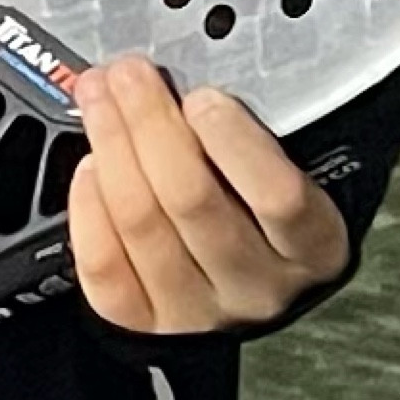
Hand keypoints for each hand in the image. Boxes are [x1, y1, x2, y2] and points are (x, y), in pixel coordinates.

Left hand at [68, 56, 348, 334]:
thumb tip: (185, 77)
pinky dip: (89, 210)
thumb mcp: (290, 166)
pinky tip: (89, 166)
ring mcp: (201, 312)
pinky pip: (105, 266)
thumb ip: (250, 131)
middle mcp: (257, 285)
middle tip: (127, 73)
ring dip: (110, 145)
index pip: (278, 197)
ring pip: (141, 223)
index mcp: (311, 244)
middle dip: (148, 121)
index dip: (235, 142)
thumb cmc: (264, 203)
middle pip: (192, 199)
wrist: (247, 278)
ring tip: (97, 98)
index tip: (202, 95)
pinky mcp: (148, 325)